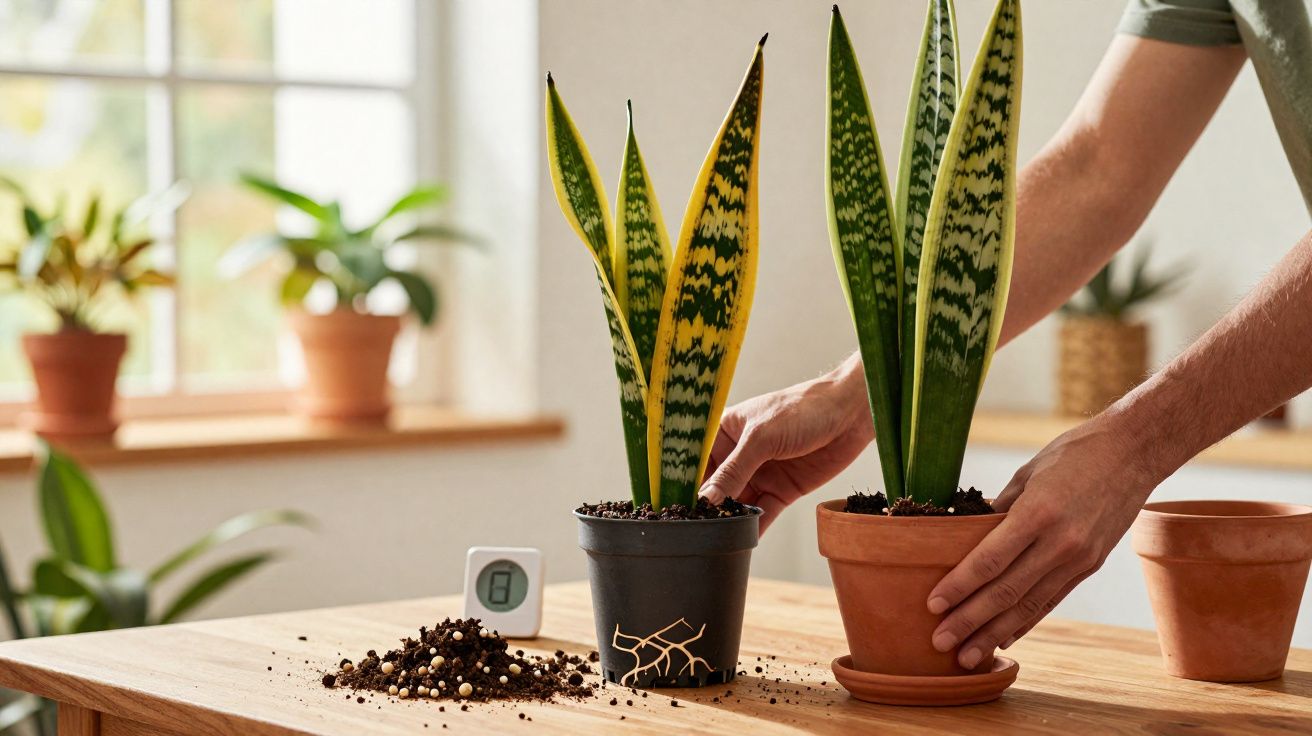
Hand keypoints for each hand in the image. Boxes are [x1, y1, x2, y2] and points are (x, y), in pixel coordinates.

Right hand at [700, 356, 872, 533]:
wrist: (851, 414)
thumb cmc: (803, 409)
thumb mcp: (762, 437)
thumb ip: (734, 470)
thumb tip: (706, 499)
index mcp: (725, 432)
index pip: (696, 461)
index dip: (683, 482)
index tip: (672, 505)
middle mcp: (738, 454)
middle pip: (714, 486)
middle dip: (706, 506)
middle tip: (691, 529)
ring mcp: (760, 473)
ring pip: (736, 503)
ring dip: (728, 519)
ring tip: (714, 538)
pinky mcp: (782, 490)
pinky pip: (762, 513)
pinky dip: (753, 526)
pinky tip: (741, 540)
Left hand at [926, 410, 1160, 667]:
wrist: (1135, 453)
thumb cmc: (1073, 453)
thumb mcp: (1027, 473)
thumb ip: (998, 509)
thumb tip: (965, 535)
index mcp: (1038, 513)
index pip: (990, 560)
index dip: (959, 586)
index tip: (933, 605)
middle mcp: (1060, 542)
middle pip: (1006, 591)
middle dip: (969, 620)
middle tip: (939, 642)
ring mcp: (1078, 558)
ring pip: (1028, 605)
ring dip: (994, 633)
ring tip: (967, 656)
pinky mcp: (1090, 566)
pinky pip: (1051, 600)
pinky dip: (1025, 622)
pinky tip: (1004, 639)